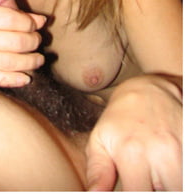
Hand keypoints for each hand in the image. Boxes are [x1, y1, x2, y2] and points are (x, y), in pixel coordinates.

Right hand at [0, 5, 45, 86]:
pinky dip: (18, 78)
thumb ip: (6, 12)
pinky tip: (25, 75)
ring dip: (32, 61)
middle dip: (33, 41)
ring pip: (13, 62)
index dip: (29, 22)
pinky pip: (3, 79)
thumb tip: (40, 20)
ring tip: (37, 58)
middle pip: (16, 41)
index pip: (10, 18)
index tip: (35, 24)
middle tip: (36, 41)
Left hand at [85, 75, 182, 190]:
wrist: (149, 91)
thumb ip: (98, 172)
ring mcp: (183, 149)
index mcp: (132, 154)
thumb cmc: (120, 120)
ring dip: (170, 182)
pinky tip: (169, 162)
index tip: (133, 186)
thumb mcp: (100, 141)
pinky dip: (179, 172)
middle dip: (157, 189)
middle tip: (146, 178)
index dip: (135, 193)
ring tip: (157, 171)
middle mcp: (162, 153)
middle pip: (167, 192)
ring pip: (180, 183)